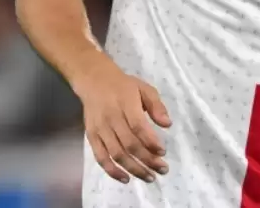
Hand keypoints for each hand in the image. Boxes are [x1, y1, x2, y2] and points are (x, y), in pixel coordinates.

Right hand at [74, 58, 171, 183]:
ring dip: (133, 169)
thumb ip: (156, 106)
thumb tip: (167, 124)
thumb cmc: (123, 86)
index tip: (163, 152)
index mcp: (125, 104)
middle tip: (162, 169)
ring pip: (116, 154)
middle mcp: (111, 118)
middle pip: (129, 144)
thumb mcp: (144, 88)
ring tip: (149, 177)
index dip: (150, 141)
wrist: (93, 80)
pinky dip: (112, 171)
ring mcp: (100, 129)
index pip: (138, 126)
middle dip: (147, 160)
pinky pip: (101, 157)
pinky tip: (126, 179)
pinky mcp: (91, 136)